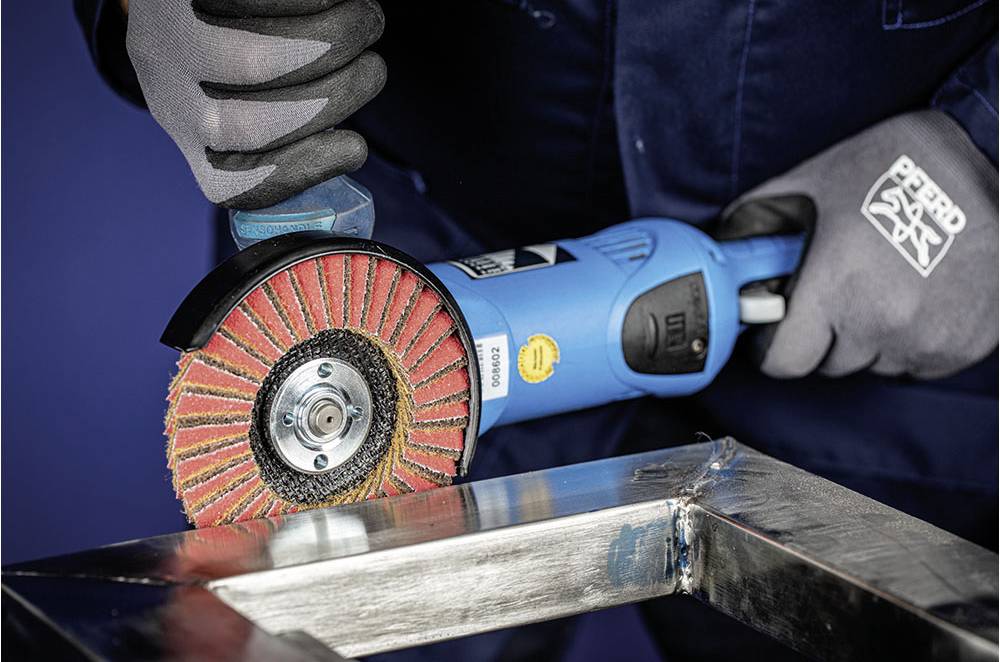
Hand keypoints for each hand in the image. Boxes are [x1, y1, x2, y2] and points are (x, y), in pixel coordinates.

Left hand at [126, 0, 385, 208]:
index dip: (299, 175)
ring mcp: (165, 36)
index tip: (357, 149)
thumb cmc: (241, 24)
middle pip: (249, 127)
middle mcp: (166, 87)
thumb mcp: (244, 82)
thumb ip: (287, 117)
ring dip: (333, 46)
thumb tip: (342, 148)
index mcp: (190, 127)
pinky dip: (312, 4)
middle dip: (333, 101)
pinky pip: (256, 6)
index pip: (230, 185)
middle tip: (374, 70)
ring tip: (366, 22)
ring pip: (256, 64)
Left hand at [718, 111, 997, 379]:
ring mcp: (927, 341)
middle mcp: (881, 324)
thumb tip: (728, 242)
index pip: (785, 361)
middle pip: (829, 363)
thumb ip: (763, 215)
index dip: (774, 345)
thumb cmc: (903, 164)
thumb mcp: (818, 178)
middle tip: (841, 292)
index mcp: (837, 288)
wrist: (997, 164)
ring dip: (869, 339)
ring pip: (874, 365)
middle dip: (825, 334)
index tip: (779, 328)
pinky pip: (916, 364)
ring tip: (885, 287)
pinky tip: (920, 296)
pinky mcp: (964, 347)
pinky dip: (910, 342)